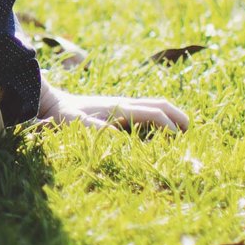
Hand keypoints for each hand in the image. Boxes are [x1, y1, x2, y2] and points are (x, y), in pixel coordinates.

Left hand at [40, 85, 189, 133]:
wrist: (53, 102)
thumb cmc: (64, 116)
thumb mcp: (77, 124)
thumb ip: (96, 130)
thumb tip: (119, 138)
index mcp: (121, 108)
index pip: (155, 114)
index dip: (170, 127)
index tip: (179, 143)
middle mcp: (126, 103)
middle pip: (161, 104)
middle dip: (178, 117)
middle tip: (191, 133)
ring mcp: (124, 104)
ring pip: (156, 105)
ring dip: (172, 116)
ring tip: (183, 132)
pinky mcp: (120, 108)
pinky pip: (147, 110)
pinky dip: (161, 117)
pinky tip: (162, 131)